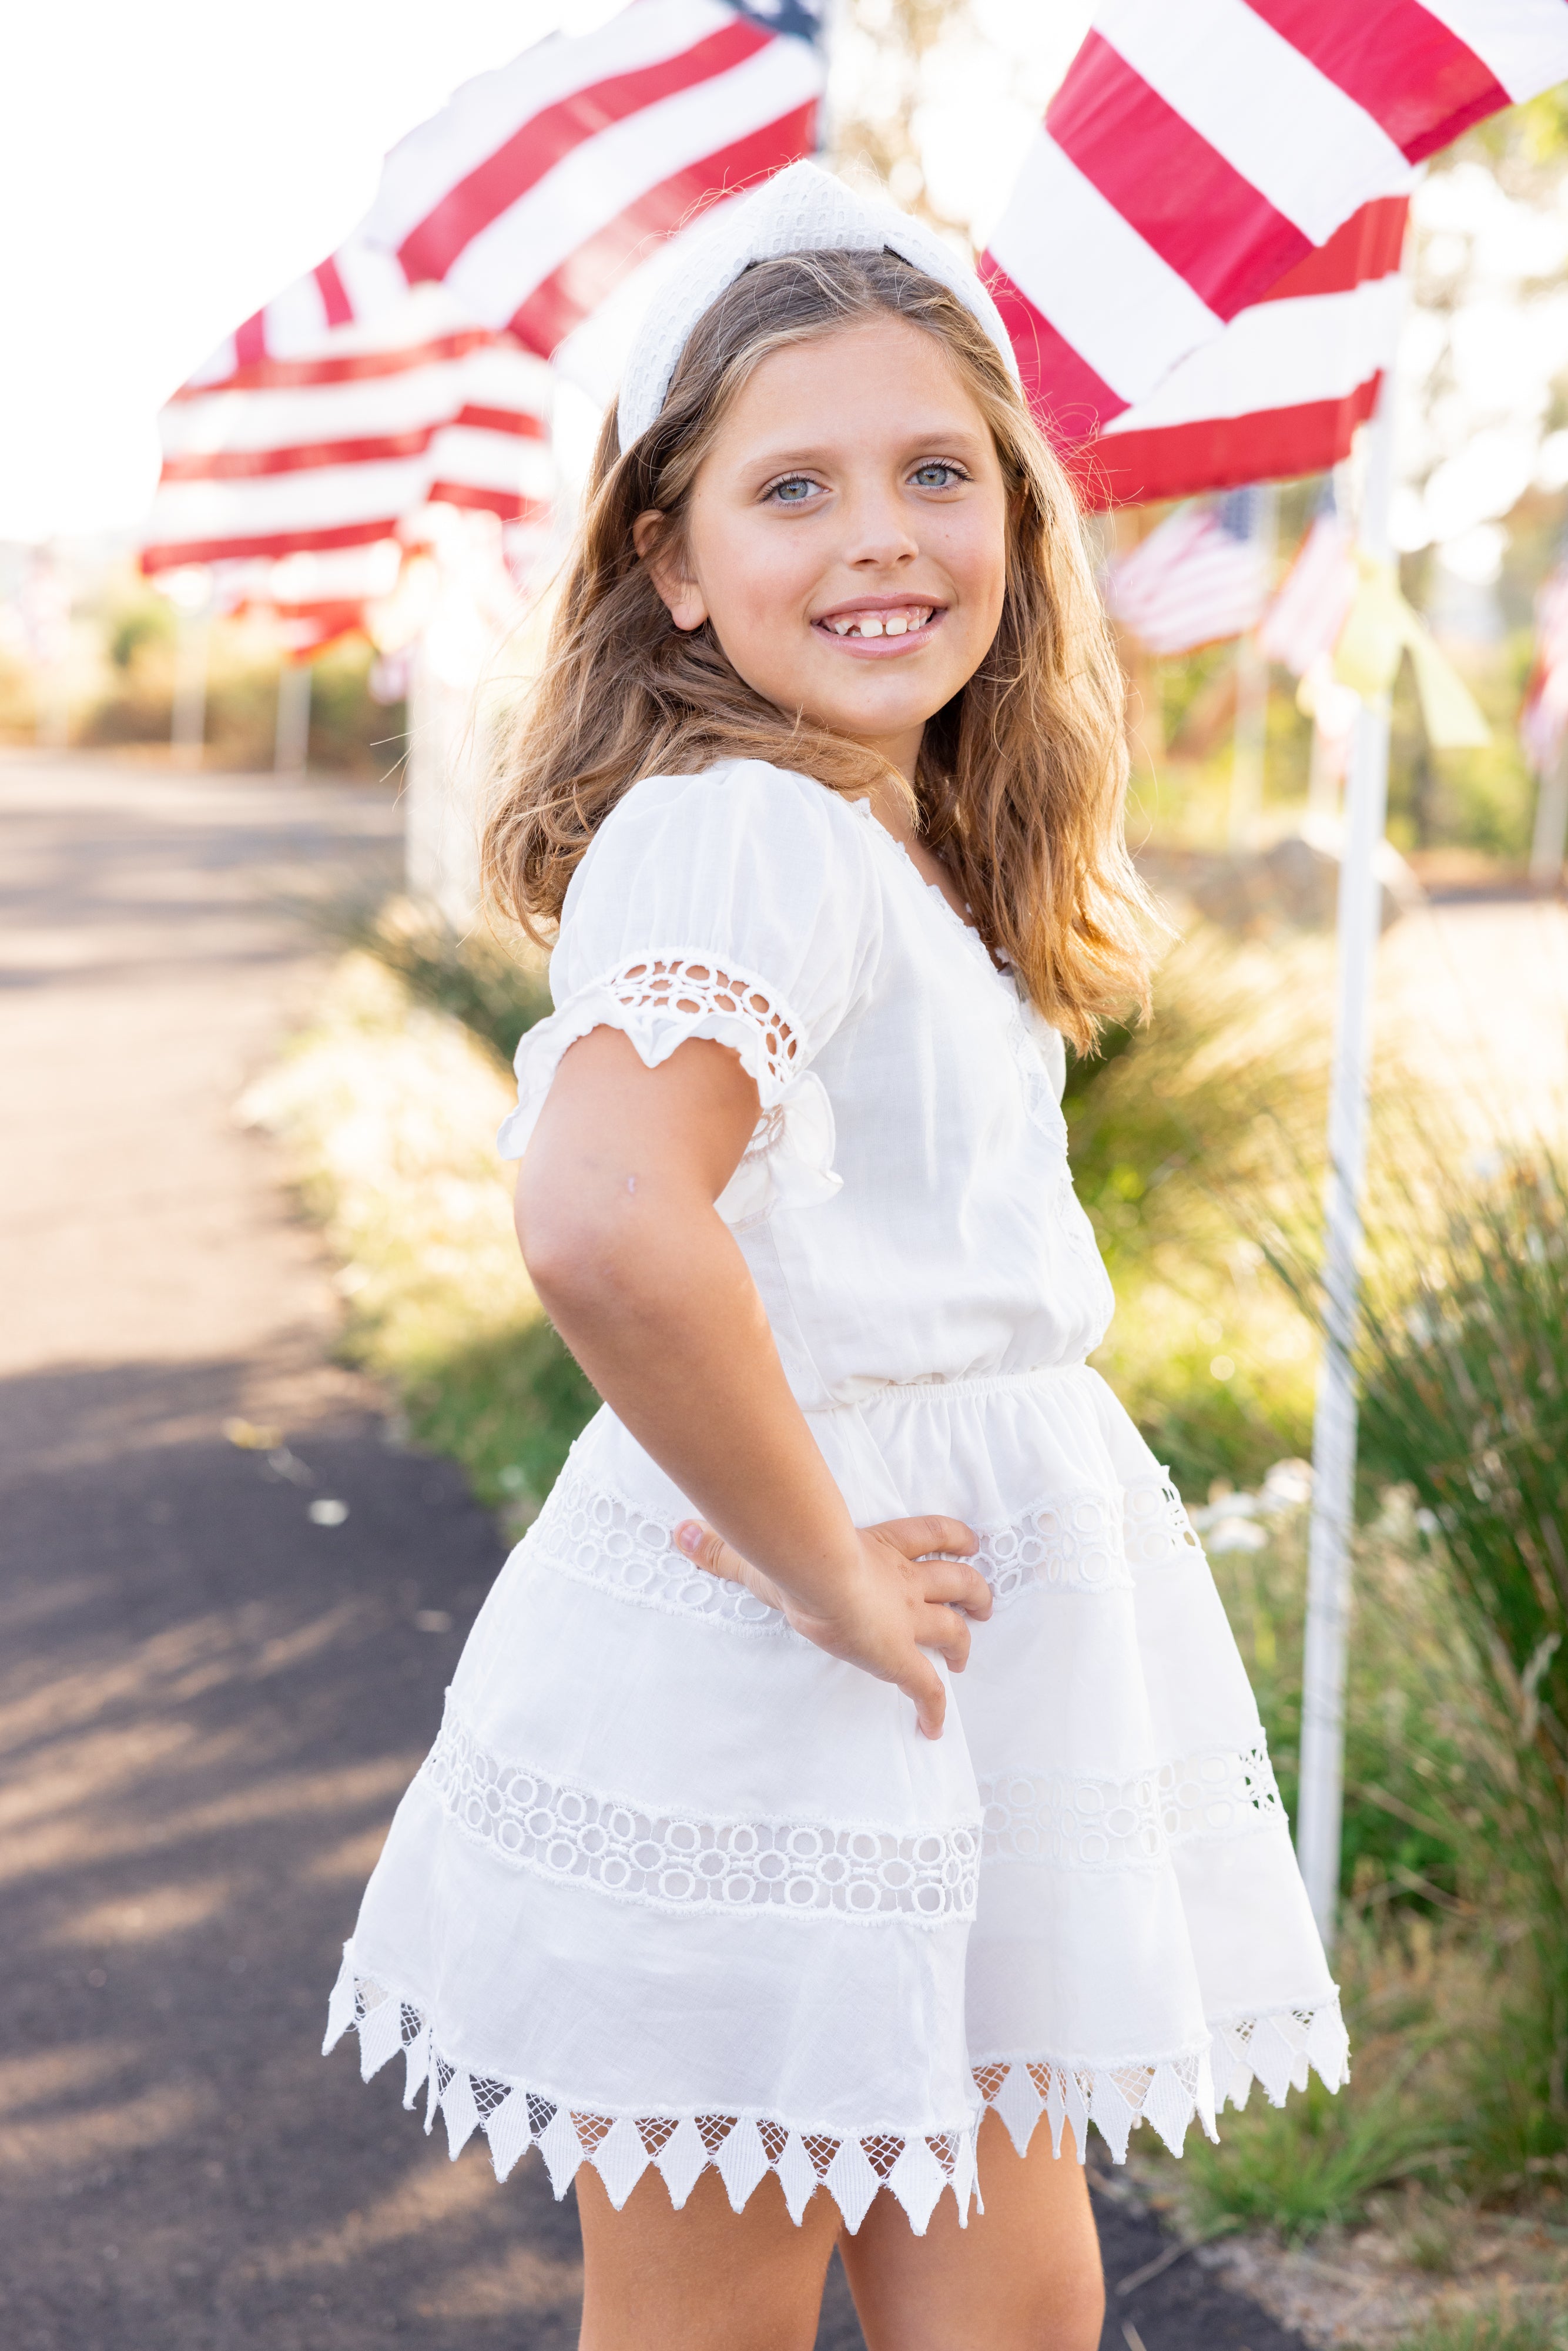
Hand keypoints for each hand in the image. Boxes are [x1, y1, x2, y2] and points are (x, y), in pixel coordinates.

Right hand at [673, 1515, 990, 1739]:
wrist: (817, 1571)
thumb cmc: (794, 1551)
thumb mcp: (762, 1546)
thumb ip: (724, 1545)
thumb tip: (680, 1533)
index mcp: (880, 1548)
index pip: (929, 1534)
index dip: (952, 1538)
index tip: (968, 1542)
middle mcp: (902, 1582)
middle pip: (957, 1581)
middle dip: (973, 1592)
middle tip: (982, 1604)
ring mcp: (905, 1620)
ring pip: (954, 1628)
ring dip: (965, 1639)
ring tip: (968, 1652)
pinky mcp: (901, 1659)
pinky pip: (927, 1690)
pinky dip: (933, 1709)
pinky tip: (932, 1729)